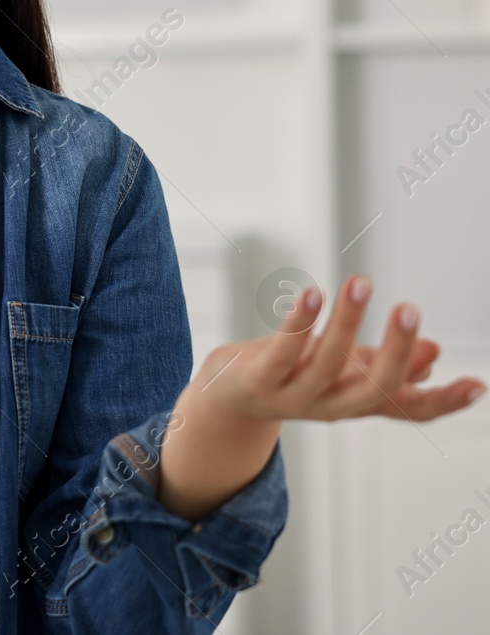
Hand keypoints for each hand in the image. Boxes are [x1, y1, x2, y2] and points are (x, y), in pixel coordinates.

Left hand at [159, 275, 485, 520]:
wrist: (226, 396)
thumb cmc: (293, 375)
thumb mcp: (342, 370)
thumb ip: (383, 362)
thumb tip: (435, 353)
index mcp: (358, 402)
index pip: (408, 410)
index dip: (444, 402)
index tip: (478, 384)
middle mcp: (330, 406)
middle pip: (372, 390)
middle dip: (394, 350)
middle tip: (410, 307)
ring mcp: (292, 396)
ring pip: (325, 366)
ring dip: (344, 321)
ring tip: (360, 282)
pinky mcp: (258, 379)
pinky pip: (280, 352)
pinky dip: (298, 323)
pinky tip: (312, 294)